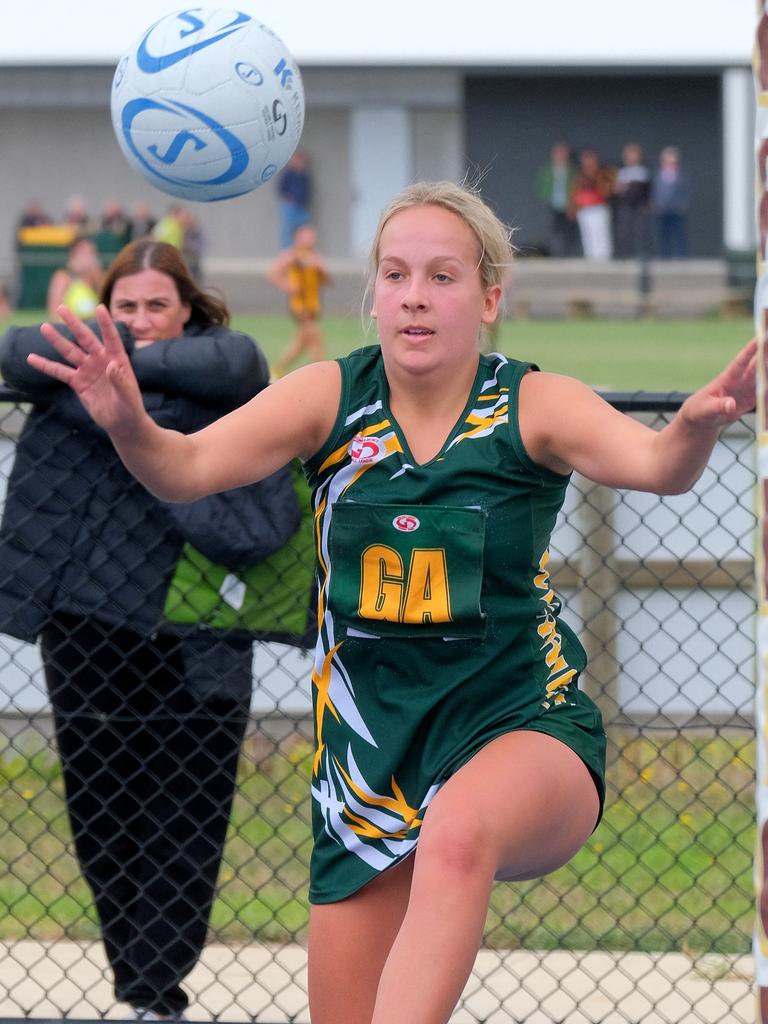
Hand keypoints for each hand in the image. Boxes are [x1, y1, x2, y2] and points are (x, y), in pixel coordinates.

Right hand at [28, 304, 145, 436]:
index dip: (105, 324)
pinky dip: (46, 366)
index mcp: (117, 360)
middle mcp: (101, 361)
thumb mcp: (128, 395)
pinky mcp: (78, 383)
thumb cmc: (131, 408)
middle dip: (74, 324)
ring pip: (70, 352)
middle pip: (85, 339)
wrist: (122, 423)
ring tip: (44, 327)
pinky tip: (32, 358)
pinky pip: (60, 372)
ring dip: (57, 340)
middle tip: (61, 308)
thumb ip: (120, 380)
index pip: (111, 338)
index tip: (100, 307)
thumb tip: (111, 366)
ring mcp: (88, 370)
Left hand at [680, 338, 756, 429]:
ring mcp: (747, 389)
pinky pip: (765, 394)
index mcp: (727, 379)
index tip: (761, 338)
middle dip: (767, 352)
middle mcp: (740, 381)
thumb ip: (718, 407)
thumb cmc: (698, 411)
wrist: (702, 419)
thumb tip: (731, 405)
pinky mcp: (752, 399)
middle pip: (757, 365)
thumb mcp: (704, 410)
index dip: (751, 351)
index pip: (741, 362)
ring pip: (765, 376)